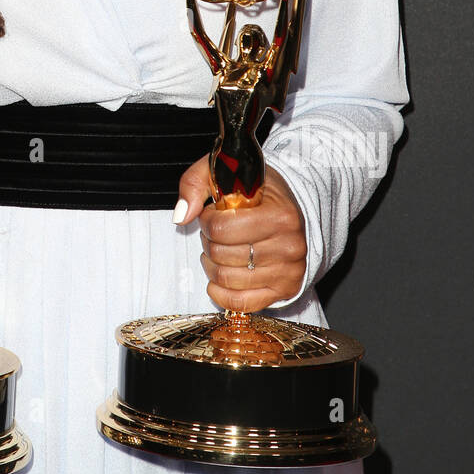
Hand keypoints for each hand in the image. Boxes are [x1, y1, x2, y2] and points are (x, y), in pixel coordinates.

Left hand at [173, 157, 306, 310]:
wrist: (291, 208)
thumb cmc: (259, 190)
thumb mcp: (226, 170)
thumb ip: (196, 183)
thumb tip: (182, 215)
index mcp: (281, 215)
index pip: (223, 229)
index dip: (206, 222)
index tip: (210, 215)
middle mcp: (289, 245)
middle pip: (222, 255)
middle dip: (208, 243)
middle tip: (214, 233)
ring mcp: (289, 271)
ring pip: (227, 279)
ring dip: (212, 266)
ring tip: (219, 250)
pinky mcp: (284, 290)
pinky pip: (241, 303)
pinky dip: (221, 293)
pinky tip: (217, 279)